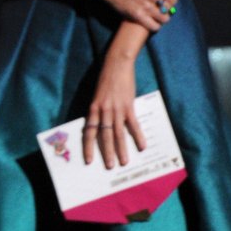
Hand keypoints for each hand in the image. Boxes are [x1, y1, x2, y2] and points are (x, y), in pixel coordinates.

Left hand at [82, 49, 144, 168]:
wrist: (116, 64)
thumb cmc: (106, 80)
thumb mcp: (98, 96)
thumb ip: (98, 111)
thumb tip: (100, 127)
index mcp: (93, 108)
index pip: (88, 131)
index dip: (88, 147)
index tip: (89, 160)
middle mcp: (103, 110)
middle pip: (104, 136)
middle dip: (106, 152)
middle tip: (109, 167)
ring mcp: (116, 109)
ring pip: (118, 133)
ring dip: (121, 149)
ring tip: (124, 162)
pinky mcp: (128, 105)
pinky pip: (133, 124)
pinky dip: (138, 136)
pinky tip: (142, 146)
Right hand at [93, 0, 176, 30]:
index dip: (171, 1)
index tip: (166, 2)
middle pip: (168, 8)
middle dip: (166, 9)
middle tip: (161, 9)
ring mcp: (145, 5)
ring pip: (163, 18)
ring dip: (163, 19)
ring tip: (159, 18)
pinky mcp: (137, 14)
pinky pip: (153, 25)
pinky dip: (155, 26)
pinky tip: (153, 23)